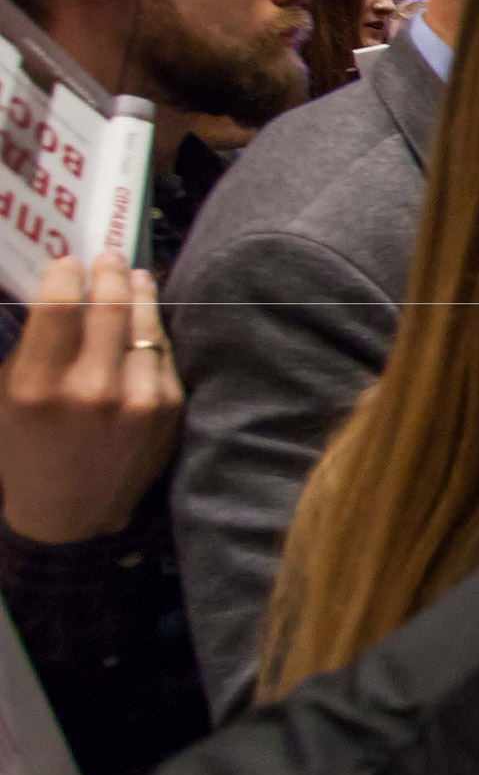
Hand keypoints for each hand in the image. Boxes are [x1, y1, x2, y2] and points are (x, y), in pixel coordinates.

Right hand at [0, 254, 181, 541]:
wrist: (69, 516)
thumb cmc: (28, 450)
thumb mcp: (9, 397)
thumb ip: (33, 348)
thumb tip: (60, 291)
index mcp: (37, 387)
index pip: (59, 307)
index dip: (67, 273)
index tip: (70, 260)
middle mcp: (90, 391)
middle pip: (108, 307)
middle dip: (109, 273)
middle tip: (109, 257)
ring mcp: (136, 400)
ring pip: (143, 325)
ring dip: (139, 294)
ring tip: (136, 276)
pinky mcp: (167, 408)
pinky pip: (160, 354)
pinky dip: (152, 332)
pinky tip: (146, 319)